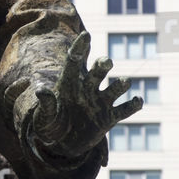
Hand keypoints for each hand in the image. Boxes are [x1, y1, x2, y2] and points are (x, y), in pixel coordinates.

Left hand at [29, 31, 142, 158]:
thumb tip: (41, 90)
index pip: (75, 61)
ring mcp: (100, 102)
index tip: (86, 35)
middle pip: (99, 71)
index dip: (80, 48)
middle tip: (106, 63)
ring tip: (123, 83)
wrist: (61, 143)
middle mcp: (88, 88)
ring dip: (121, 84)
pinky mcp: (109, 118)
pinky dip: (133, 105)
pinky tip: (138, 100)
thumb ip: (46, 104)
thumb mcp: (44, 117)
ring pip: (115, 88)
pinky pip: (124, 109)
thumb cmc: (50, 125)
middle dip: (104, 65)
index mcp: (69, 84)